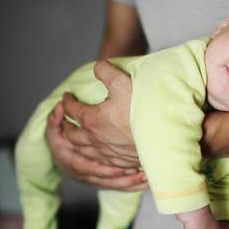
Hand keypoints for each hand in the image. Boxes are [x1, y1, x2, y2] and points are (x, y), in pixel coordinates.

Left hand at [45, 59, 146, 190]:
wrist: (162, 137)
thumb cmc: (142, 110)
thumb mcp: (122, 82)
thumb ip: (106, 71)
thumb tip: (98, 66)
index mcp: (92, 120)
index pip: (72, 109)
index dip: (67, 101)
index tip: (67, 96)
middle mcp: (95, 139)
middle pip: (72, 134)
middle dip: (66, 125)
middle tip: (65, 119)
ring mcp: (107, 153)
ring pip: (83, 150)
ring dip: (75, 143)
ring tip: (76, 137)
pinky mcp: (119, 162)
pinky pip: (99, 161)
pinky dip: (92, 156)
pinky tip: (97, 153)